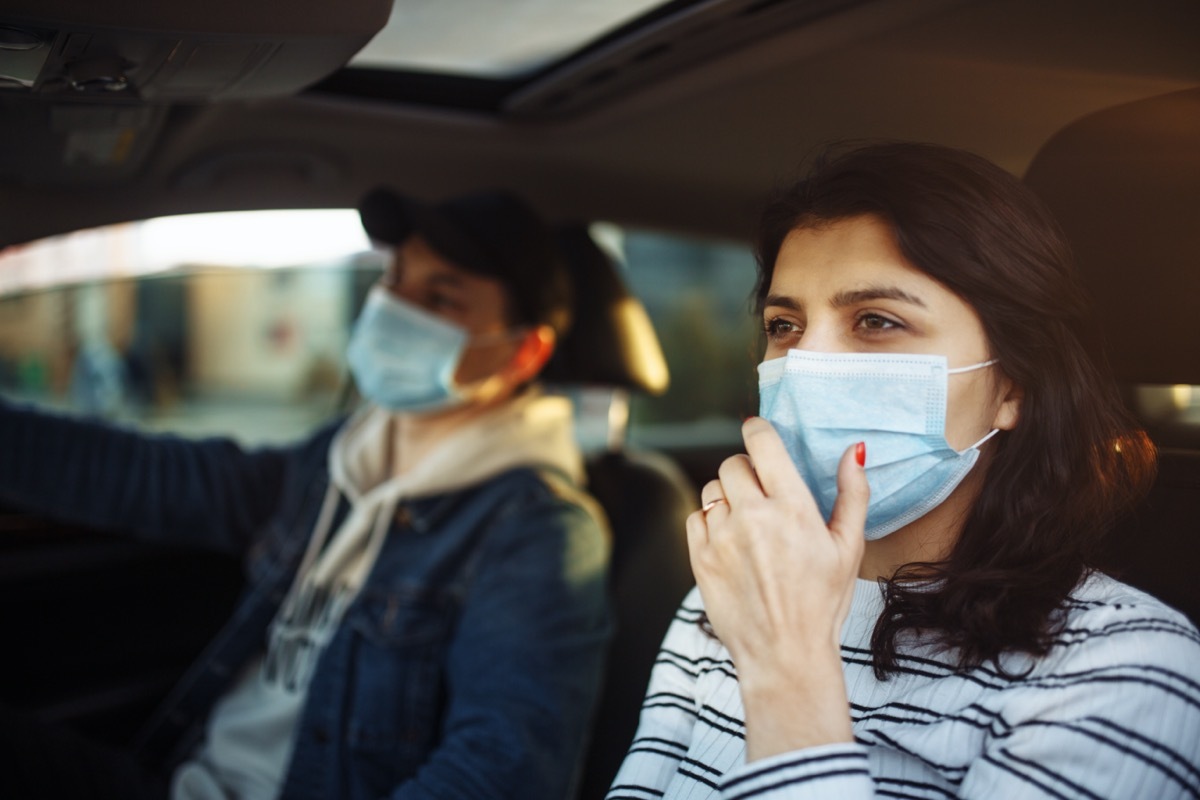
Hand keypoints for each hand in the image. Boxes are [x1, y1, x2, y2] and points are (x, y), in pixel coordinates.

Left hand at [685, 416, 868, 755]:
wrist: (785, 656)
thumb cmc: (822, 603)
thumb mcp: (849, 548)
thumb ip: (853, 494)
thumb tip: (855, 451)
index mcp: (792, 508)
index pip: (762, 443)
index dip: (758, 430)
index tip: (759, 432)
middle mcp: (752, 516)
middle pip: (734, 463)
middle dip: (747, 470)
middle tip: (762, 493)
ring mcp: (721, 537)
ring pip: (712, 489)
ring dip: (727, 496)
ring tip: (748, 522)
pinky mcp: (699, 557)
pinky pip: (696, 516)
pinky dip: (709, 521)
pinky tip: (730, 541)